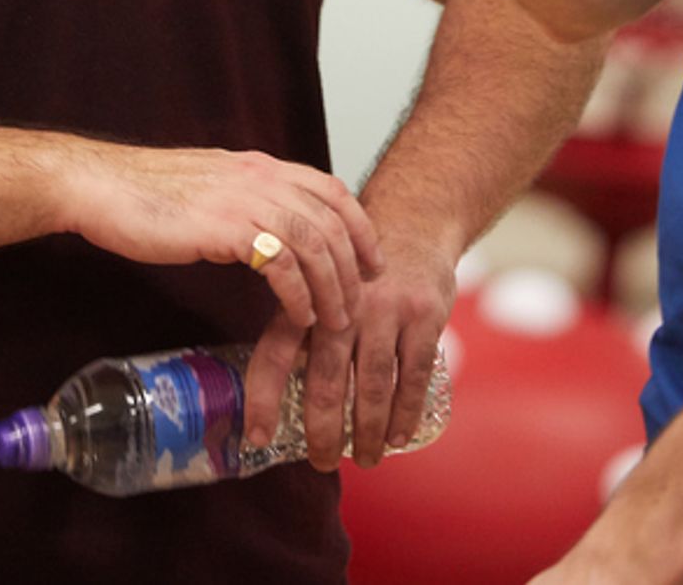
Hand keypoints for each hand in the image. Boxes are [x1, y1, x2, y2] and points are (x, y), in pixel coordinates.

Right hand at [63, 143, 381, 333]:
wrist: (104, 187)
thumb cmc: (148, 194)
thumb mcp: (212, 188)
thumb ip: (245, 201)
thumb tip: (269, 231)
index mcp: (260, 166)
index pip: (331, 188)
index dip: (359, 226)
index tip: (371, 261)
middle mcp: (261, 177)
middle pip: (331, 219)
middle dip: (353, 266)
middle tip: (359, 305)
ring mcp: (244, 199)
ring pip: (314, 242)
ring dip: (332, 286)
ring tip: (334, 322)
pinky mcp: (225, 228)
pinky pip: (281, 262)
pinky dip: (299, 293)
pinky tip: (299, 316)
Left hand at [241, 224, 454, 464]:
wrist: (413, 220)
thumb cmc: (356, 267)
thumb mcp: (318, 281)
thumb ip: (298, 327)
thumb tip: (268, 393)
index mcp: (307, 294)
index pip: (276, 351)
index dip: (263, 396)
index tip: (258, 437)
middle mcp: (343, 302)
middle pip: (328, 381)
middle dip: (324, 432)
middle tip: (322, 462)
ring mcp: (387, 308)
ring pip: (372, 386)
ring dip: (367, 433)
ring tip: (365, 459)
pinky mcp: (424, 314)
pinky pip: (414, 376)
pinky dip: (405, 413)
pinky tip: (397, 437)